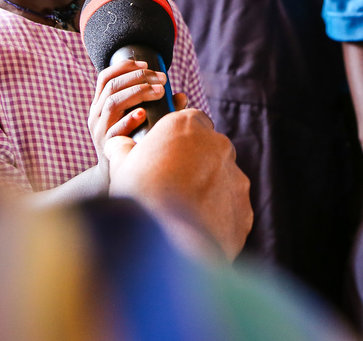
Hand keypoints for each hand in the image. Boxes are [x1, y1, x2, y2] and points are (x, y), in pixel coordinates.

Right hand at [88, 59, 181, 161]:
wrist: (113, 176)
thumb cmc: (130, 141)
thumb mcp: (137, 122)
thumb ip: (157, 108)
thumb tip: (181, 97)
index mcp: (100, 104)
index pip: (106, 76)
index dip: (125, 66)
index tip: (146, 62)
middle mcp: (96, 114)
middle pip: (112, 86)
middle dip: (139, 77)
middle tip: (162, 79)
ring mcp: (100, 130)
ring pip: (113, 102)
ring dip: (138, 92)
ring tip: (160, 92)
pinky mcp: (107, 146)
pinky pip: (115, 130)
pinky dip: (129, 120)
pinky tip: (143, 114)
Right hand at [107, 109, 252, 260]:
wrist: (163, 240)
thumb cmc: (137, 194)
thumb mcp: (120, 164)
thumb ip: (123, 148)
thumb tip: (118, 143)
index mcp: (188, 125)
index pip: (190, 121)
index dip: (178, 138)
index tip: (168, 154)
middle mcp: (219, 145)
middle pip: (210, 151)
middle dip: (196, 165)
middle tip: (173, 187)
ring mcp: (236, 178)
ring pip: (223, 182)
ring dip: (208, 193)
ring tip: (182, 215)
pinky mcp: (244, 210)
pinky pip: (231, 212)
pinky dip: (217, 219)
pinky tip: (195, 232)